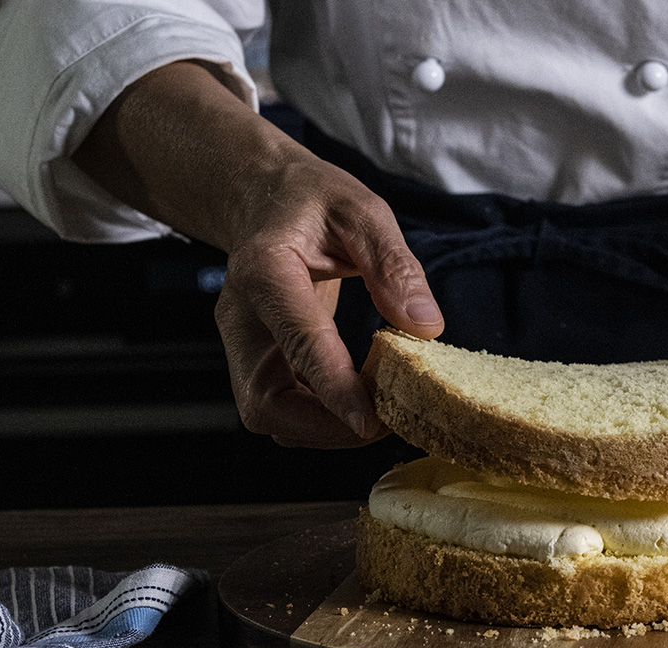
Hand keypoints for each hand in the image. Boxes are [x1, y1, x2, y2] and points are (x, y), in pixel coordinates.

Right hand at [214, 155, 443, 447]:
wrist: (263, 198)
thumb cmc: (312, 202)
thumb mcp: (363, 212)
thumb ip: (394, 267)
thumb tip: (425, 327)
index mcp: (265, 271)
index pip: (298, 340)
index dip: (333, 387)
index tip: (370, 421)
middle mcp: (242, 317)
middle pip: (267, 402)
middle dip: (327, 425)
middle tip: (388, 419)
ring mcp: (243, 345)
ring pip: (270, 415)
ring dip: (326, 428)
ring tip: (381, 409)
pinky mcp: (254, 361)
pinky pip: (281, 408)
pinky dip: (321, 419)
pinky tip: (360, 400)